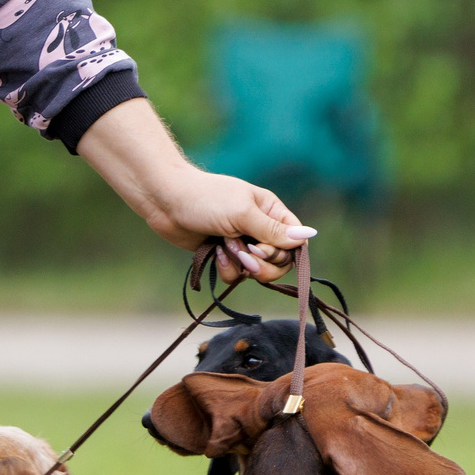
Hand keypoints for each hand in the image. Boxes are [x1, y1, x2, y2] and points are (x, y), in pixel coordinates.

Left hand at [74, 98, 313, 281]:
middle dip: (263, 264)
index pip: (295, 242)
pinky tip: (214, 253)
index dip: (284, 252)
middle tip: (245, 255)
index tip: (262, 249)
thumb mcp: (243, 213)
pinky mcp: (223, 255)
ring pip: (257, 271)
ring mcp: (241, 243)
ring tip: (224, 248)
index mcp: (271, 211)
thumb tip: (309, 235)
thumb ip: (274, 230)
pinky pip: (235, 275)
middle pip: (280, 262)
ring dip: (241, 265)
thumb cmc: (205, 199)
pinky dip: (226, 268)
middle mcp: (259, 228)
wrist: (165, 202)